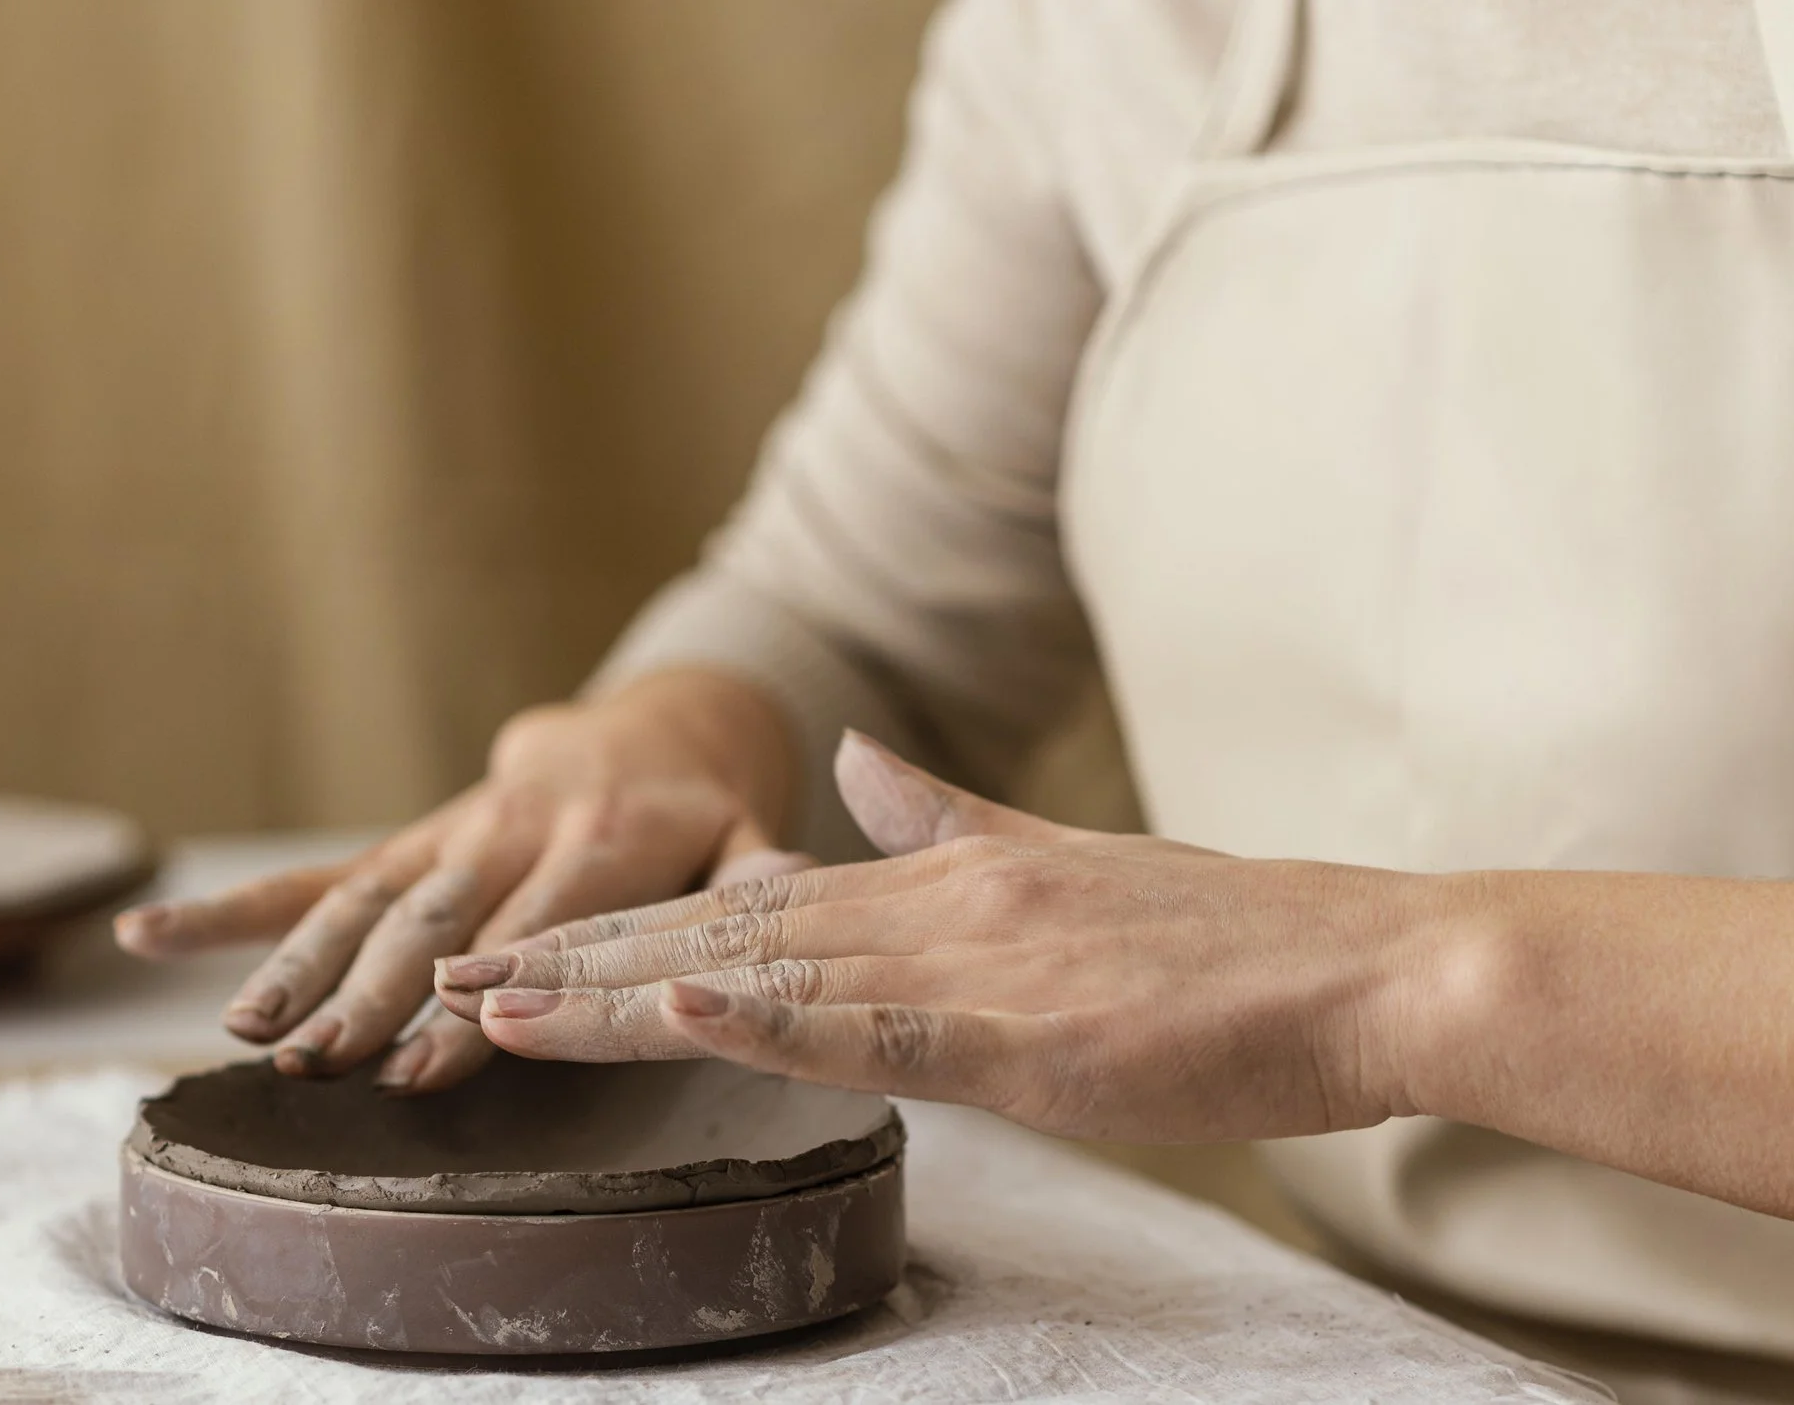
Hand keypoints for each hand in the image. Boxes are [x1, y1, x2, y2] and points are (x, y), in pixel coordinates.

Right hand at [114, 669, 810, 1092]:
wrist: (662, 725)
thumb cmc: (714, 809)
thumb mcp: (754, 833)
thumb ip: (763, 865)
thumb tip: (793, 886)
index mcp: (610, 834)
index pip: (543, 918)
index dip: (484, 989)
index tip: (428, 1058)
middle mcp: (520, 825)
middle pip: (439, 915)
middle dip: (374, 991)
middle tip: (319, 1062)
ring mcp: (457, 828)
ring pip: (368, 895)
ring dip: (302, 963)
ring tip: (247, 1032)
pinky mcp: (418, 836)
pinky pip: (326, 870)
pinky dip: (242, 905)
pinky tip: (156, 936)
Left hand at [434, 731, 1444, 1142]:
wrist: (1362, 962)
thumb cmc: (1229, 944)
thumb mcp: (1065, 865)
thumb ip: (948, 819)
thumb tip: (860, 759)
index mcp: (940, 886)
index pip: (743, 909)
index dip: (615, 930)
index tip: (508, 945)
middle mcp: (933, 910)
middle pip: (715, 938)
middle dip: (567, 963)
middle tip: (431, 983)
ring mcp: (975, 966)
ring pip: (760, 978)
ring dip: (615, 995)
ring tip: (487, 1008)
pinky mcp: (1028, 1033)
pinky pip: (878, 1030)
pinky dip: (767, 1021)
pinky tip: (676, 1014)